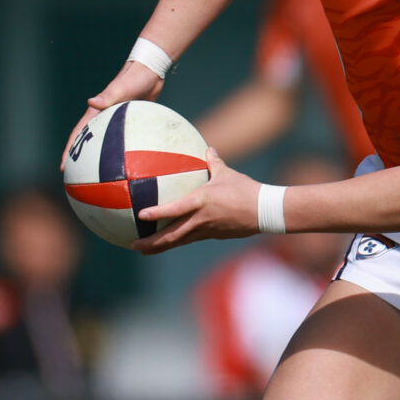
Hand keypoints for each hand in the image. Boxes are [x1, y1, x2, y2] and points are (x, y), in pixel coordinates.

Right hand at [62, 60, 166, 169]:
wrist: (151, 71)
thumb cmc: (135, 77)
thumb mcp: (122, 87)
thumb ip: (108, 95)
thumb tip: (92, 102)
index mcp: (96, 111)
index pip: (77, 134)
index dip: (68, 151)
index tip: (63, 168)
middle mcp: (103, 117)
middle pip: (86, 142)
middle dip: (78, 160)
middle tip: (75, 179)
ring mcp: (114, 120)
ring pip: (103, 143)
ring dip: (97, 158)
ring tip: (97, 177)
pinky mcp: (128, 121)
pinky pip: (120, 140)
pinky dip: (119, 151)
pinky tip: (127, 165)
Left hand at [133, 148, 263, 252]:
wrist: (265, 212)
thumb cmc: (246, 190)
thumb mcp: (227, 174)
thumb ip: (213, 162)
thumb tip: (207, 148)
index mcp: (201, 202)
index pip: (175, 209)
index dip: (157, 213)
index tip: (141, 215)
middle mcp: (201, 220)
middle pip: (172, 236)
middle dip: (151, 243)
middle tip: (134, 245)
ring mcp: (207, 231)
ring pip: (179, 242)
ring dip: (160, 247)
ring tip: (144, 251)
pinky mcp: (213, 236)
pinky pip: (190, 239)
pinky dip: (177, 241)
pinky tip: (169, 241)